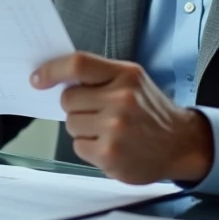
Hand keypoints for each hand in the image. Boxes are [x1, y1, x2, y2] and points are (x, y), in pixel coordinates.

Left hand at [32, 53, 212, 184]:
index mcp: (125, 75)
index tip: (37, 79)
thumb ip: (100, 77)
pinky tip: (111, 146)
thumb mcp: (133, 82)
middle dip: (76, 107)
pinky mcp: (110, 155)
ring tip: (109, 130)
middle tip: (98, 112)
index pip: (78, 64)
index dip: (52, 70)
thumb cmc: (150, 111)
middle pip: (68, 99)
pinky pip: (78, 146)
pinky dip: (90, 148)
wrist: (181, 144)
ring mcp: (115, 129)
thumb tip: (55, 79)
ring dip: (83, 129)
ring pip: (71, 124)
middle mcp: (121, 99)